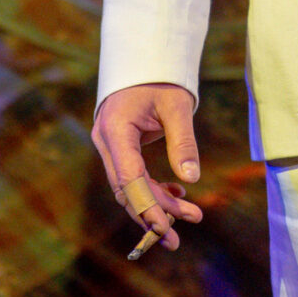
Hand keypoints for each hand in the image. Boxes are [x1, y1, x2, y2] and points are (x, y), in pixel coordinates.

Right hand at [91, 83, 204, 253]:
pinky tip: (179, 195)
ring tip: (191, 216)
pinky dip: (155, 188)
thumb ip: (183, 141)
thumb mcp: (177, 106)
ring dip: (158, 204)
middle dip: (152, 215)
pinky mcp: (119, 147)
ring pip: (131, 186)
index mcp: (115, 130)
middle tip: (176, 240)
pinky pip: (134, 176)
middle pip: (127, 189)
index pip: (129, 178)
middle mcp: (106, 141)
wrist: (144, 56)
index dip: (147, 206)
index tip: (165, 229)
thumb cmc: (161, 77)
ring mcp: (110, 145)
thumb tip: (191, 179)